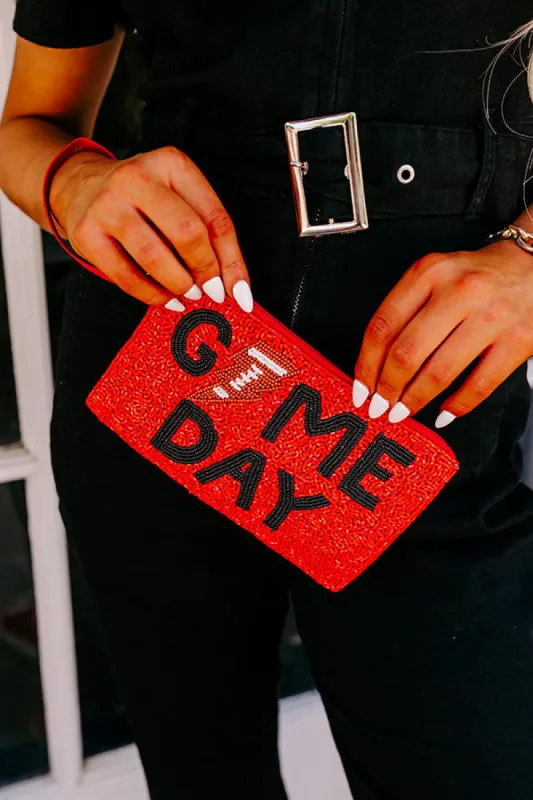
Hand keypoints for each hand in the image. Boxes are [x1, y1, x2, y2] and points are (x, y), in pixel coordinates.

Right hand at [49, 146, 252, 311]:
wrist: (80, 185)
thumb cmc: (142, 197)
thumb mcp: (178, 197)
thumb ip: (207, 233)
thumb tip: (233, 285)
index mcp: (172, 164)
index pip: (215, 218)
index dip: (232, 261)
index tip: (241, 292)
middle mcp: (138, 178)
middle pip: (187, 233)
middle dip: (205, 270)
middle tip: (211, 291)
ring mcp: (108, 204)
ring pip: (154, 256)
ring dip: (179, 284)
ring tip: (188, 294)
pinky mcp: (87, 233)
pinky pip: (125, 275)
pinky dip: (151, 295)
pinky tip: (165, 298)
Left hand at [352, 240, 532, 427]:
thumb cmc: (479, 276)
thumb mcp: (436, 276)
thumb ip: (406, 309)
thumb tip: (375, 362)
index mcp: (430, 273)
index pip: (383, 326)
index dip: (365, 365)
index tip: (360, 388)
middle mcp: (459, 292)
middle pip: (406, 352)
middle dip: (386, 388)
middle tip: (378, 406)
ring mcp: (490, 317)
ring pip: (439, 372)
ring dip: (414, 400)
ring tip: (402, 412)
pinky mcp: (518, 340)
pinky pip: (480, 384)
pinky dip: (457, 406)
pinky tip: (444, 414)